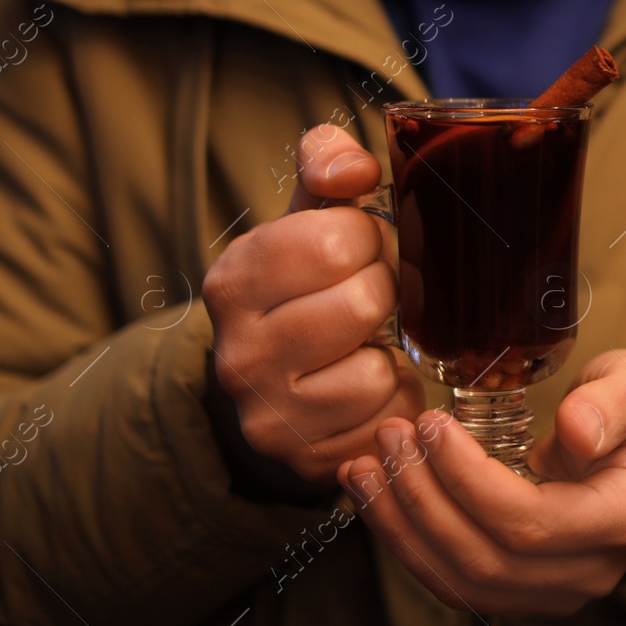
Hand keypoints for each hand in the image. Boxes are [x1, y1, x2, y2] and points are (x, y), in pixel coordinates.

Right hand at [202, 124, 423, 482]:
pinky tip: (365, 388)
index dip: (370, 239)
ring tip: (364, 346)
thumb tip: (351, 169)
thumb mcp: (309, 217)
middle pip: (364, 302)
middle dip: (385, 292)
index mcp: (234, 278)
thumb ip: (328, 166)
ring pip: (374, 370)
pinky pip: (384, 419)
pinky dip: (390, 400)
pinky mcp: (305, 459)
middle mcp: (237, 352)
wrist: (276, 385)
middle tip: (371, 297)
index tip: (359, 249)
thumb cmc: (307, 286)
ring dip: (387, 354)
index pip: (339, 239)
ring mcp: (266, 414)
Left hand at [338, 350, 625, 616]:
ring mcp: (554, 589)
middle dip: (425, 499)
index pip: (532, 523)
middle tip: (392, 436)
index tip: (433, 426)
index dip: (470, 481)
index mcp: (622, 520)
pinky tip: (377, 494)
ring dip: (404, 525)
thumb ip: (614, 402)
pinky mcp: (521, 589)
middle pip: (488, 560)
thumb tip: (577, 429)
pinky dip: (408, 541)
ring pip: (462, 581)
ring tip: (367, 465)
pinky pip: (453, 580)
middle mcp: (589, 570)